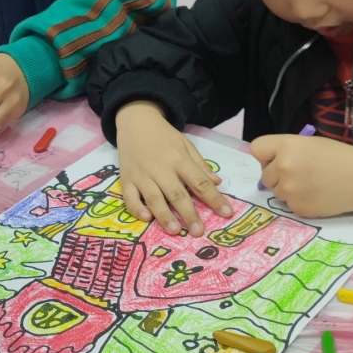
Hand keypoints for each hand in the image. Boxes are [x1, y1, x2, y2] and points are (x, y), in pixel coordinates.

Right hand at [115, 100, 232, 235]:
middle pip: (177, 194)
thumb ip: (200, 165)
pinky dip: (136, 208)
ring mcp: (142, 175)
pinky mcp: (126, 179)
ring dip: (164, 216)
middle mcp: (161, 168)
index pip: (200, 182)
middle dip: (189, 214)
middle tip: (199, 231)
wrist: (135, 121)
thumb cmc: (163, 135)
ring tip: (174, 230)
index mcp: (179, 159)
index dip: (214, 199)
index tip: (226, 213)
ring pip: (154, 198)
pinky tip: (146, 218)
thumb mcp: (185, 144)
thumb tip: (217, 182)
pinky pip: (129, 197)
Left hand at [250, 134, 352, 217]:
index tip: (277, 159)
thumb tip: (268, 165)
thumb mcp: (309, 143)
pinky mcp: (298, 208)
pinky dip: (299, 202)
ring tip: (311, 185)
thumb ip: (285, 151)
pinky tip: (316, 195)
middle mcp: (283, 167)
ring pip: (277, 192)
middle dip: (277, 176)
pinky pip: (289, 206)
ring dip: (288, 190)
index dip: (266, 155)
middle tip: (300, 174)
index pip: (257, 149)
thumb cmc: (338, 156)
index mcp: (286, 146)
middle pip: (265, 176)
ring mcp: (289, 190)